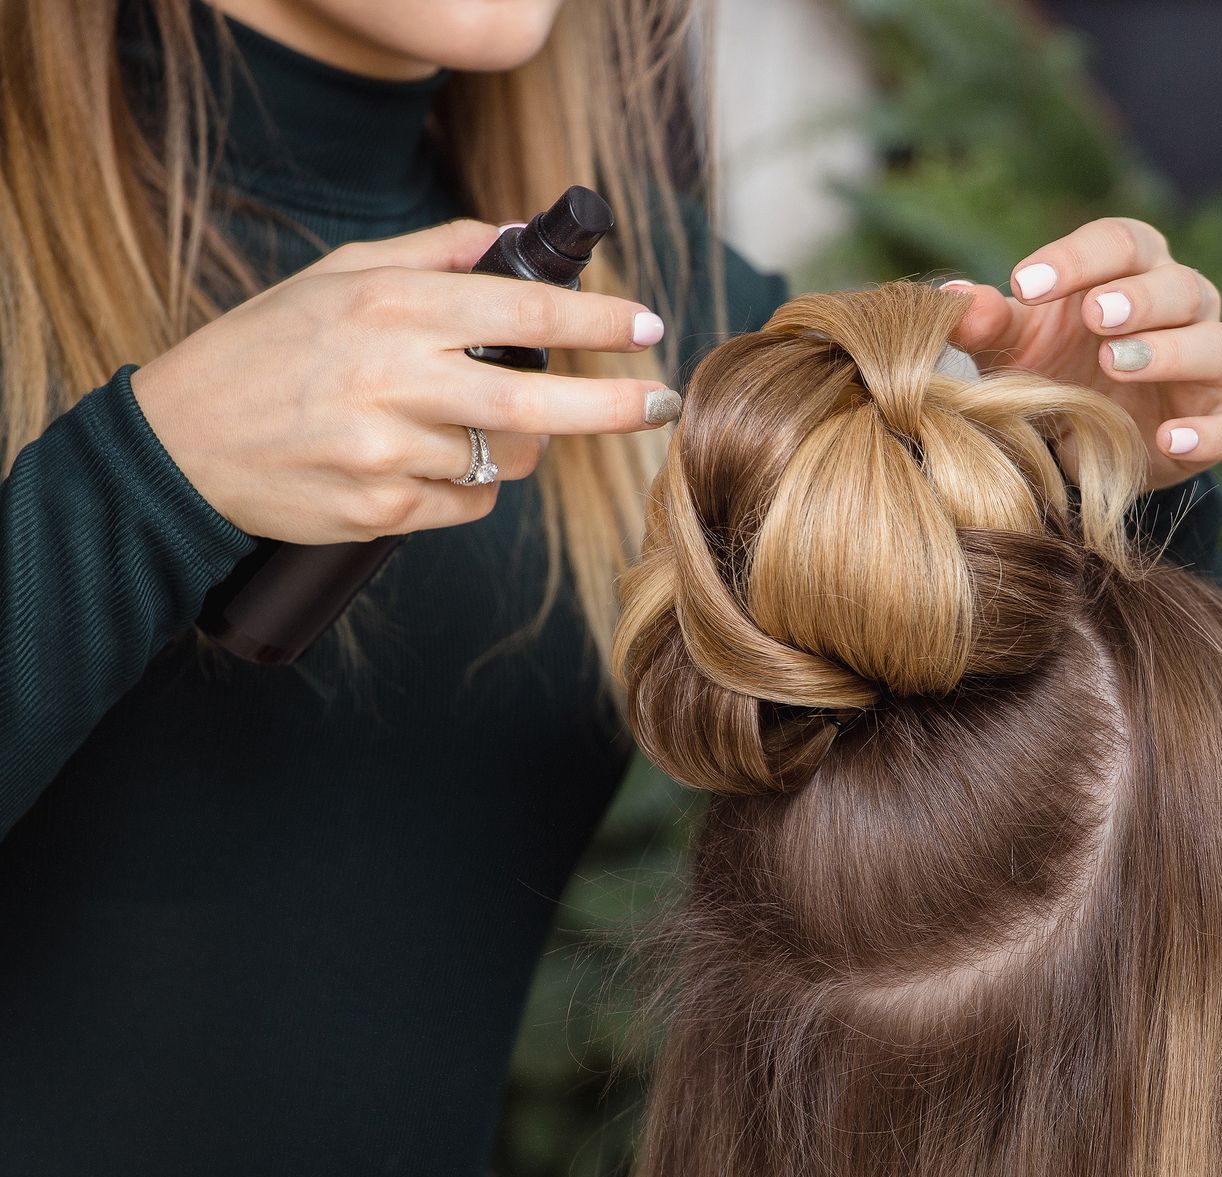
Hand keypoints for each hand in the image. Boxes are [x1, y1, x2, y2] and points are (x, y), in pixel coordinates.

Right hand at [131, 219, 674, 543]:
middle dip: (615, 406)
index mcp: (391, 307)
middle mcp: (393, 378)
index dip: (600, 321)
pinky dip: (468, 486)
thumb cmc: (266, 349)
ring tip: (459, 422)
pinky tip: (420, 462)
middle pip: (539, 399)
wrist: (177, 444)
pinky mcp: (379, 513)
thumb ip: (434, 254)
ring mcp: (386, 453)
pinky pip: (469, 505)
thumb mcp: (339, 275)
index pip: (526, 311)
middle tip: (662, 405)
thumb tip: (513, 236)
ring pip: (506, 458)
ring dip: (513, 443)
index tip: (647, 326)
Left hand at [945, 216, 1221, 489]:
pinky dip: (1211, 433)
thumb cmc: (1056, 368)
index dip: (1079, 256)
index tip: (1026, 284)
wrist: (1085, 441)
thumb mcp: (1014, 346)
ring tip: (1116, 366)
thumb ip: (986, 323)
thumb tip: (953, 300)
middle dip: (1138, 298)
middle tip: (1094, 316)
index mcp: (1134, 271)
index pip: (1123, 241)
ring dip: (1171, 352)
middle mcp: (1185, 309)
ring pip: (1217, 346)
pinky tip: (1170, 439)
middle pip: (1178, 286)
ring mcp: (1211, 368)